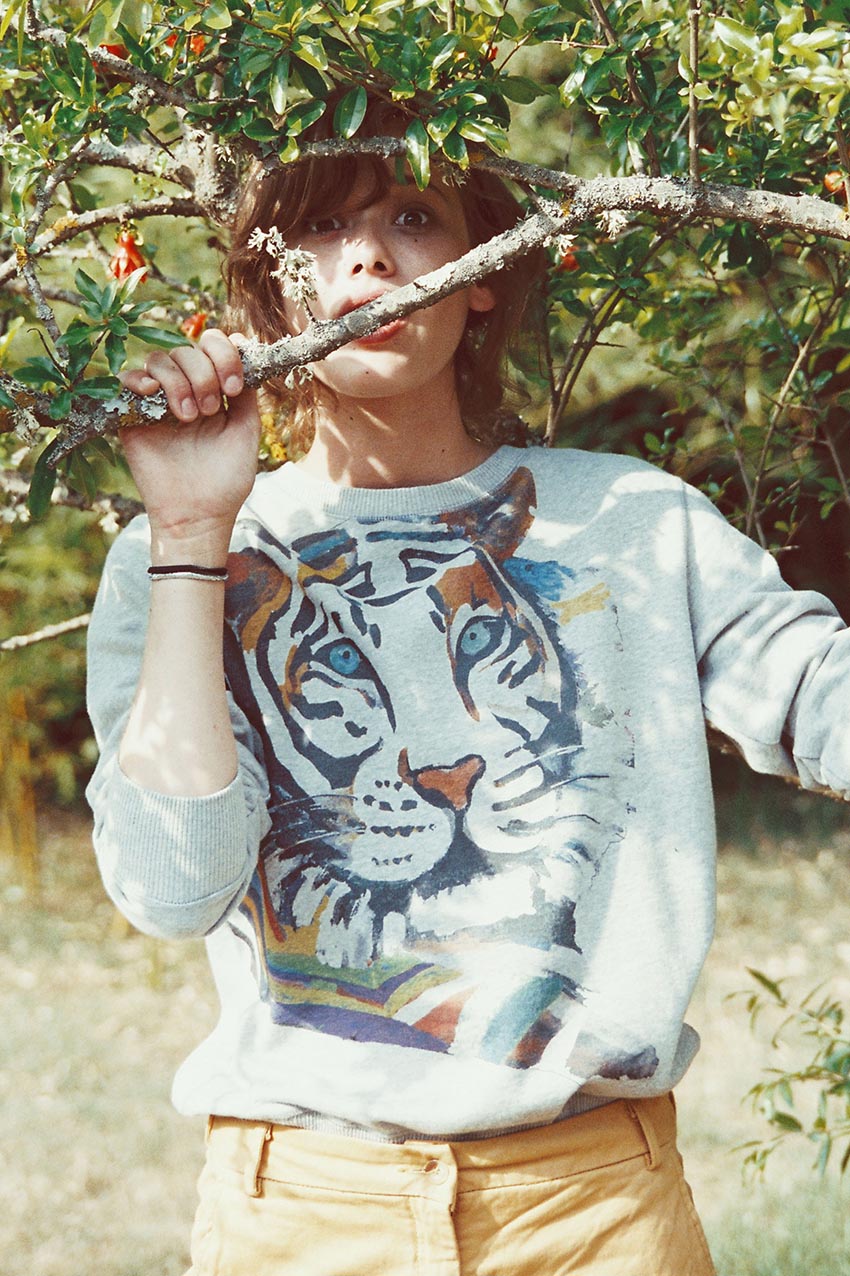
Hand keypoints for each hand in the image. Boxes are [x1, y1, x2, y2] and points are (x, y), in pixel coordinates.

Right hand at [119, 328, 260, 550]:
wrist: (198, 515)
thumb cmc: (226, 480)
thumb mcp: (247, 432)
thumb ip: (247, 393)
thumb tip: (243, 352)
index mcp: (215, 391)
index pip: (214, 347)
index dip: (224, 355)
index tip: (233, 387)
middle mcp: (186, 390)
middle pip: (187, 349)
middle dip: (203, 373)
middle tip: (209, 409)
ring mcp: (159, 401)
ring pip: (159, 359)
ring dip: (178, 381)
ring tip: (187, 417)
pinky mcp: (133, 416)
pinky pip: (128, 379)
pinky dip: (140, 380)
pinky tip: (154, 396)